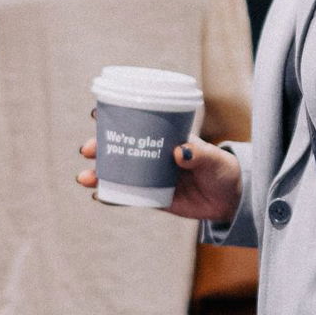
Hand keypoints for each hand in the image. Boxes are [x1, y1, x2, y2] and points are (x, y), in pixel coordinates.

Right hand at [77, 132, 242, 225]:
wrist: (231, 200)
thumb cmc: (223, 170)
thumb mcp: (214, 159)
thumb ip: (199, 155)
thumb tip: (179, 151)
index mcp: (163, 137)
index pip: (134, 123)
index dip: (113, 118)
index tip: (96, 114)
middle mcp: (151, 155)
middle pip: (118, 148)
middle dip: (98, 148)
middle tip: (87, 150)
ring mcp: (149, 177)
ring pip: (117, 173)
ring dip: (98, 174)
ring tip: (84, 178)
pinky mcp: (151, 197)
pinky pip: (126, 197)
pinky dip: (111, 197)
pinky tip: (98, 196)